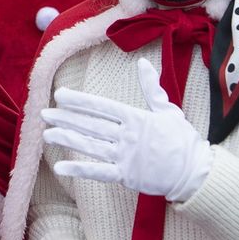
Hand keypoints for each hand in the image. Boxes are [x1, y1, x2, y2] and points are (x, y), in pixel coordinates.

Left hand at [43, 57, 212, 201]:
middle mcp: (128, 136)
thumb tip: (144, 63)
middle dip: (66, 118)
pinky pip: (98, 173)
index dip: (79, 101)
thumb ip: (152, 88)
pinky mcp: (126, 176)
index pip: (102, 107)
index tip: (60, 95)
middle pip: (91, 125)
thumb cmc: (182, 140)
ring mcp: (125, 157)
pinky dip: (78, 170)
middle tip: (43, 113)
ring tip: (46, 134)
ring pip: (90, 146)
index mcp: (137, 118)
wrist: (195, 172)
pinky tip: (59, 168)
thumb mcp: (168, 110)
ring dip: (67, 139)